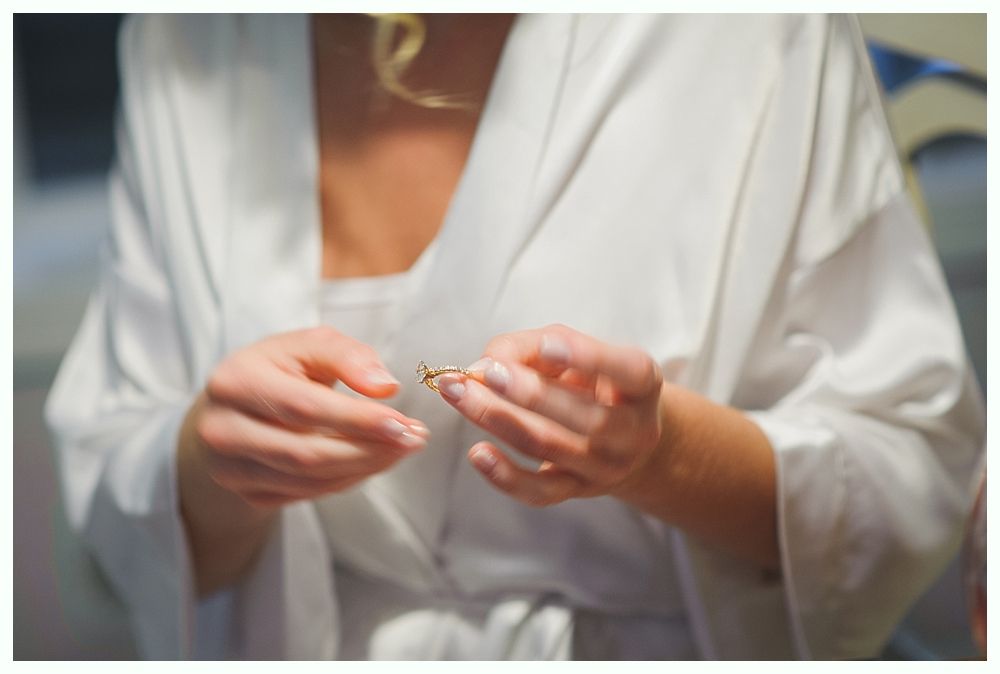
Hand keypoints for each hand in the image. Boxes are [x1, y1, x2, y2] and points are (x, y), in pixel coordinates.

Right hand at [188, 326, 428, 508]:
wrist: (233, 407)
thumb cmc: (279, 369)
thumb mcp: (308, 345)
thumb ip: (347, 356)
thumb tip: (385, 388)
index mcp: (235, 381)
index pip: (304, 407)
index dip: (357, 418)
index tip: (402, 422)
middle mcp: (223, 430)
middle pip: (308, 453)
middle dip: (369, 449)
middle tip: (414, 438)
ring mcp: (231, 469)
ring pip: (311, 479)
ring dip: (367, 466)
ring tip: (404, 447)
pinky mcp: (247, 494)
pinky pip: (310, 493)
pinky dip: (350, 478)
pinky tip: (375, 459)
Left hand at [436, 324, 663, 506]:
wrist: (623, 439)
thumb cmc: (592, 382)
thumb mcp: (577, 351)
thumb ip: (533, 346)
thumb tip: (484, 364)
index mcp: (642, 385)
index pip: (628, 370)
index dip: (590, 357)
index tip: (547, 342)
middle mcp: (633, 431)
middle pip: (584, 417)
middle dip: (530, 393)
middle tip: (485, 372)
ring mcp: (605, 467)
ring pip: (550, 446)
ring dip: (499, 418)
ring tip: (459, 394)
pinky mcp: (577, 491)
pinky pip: (540, 493)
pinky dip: (505, 475)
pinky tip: (477, 453)